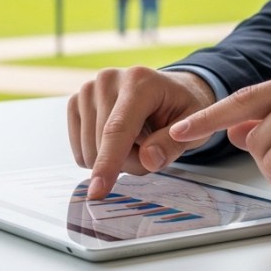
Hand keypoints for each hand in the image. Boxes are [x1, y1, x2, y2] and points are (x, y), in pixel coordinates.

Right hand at [68, 67, 215, 199]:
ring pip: (89, 151)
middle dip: (129, 162)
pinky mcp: (75, 103)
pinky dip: (100, 155)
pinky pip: (79, 149)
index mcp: (139, 81)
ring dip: (115, 160)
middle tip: (152, 148)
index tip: (98, 191)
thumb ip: (173, 144)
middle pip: (103, 144)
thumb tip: (149, 159)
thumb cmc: (180, 108)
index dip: (108, 162)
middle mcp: (107, 80)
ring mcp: (88, 90)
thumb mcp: (194, 126)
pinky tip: (117, 139)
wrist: (167, 91)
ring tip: (136, 140)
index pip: (118, 129)